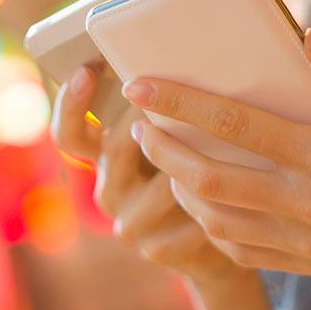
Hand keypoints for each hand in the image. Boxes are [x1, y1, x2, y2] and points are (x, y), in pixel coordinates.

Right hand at [50, 66, 242, 284]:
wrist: (229, 242)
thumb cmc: (207, 172)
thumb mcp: (180, 141)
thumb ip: (169, 113)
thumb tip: (183, 59)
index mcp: (106, 160)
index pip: (70, 135)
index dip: (72, 103)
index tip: (86, 70)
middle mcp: (109, 191)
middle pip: (117, 145)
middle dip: (150, 115)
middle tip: (181, 94)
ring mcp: (130, 224)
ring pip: (165, 178)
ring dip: (199, 160)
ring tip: (233, 145)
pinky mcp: (157, 250)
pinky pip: (191, 214)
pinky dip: (218, 199)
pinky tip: (240, 194)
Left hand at [121, 29, 310, 290]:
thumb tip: (308, 39)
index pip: (236, 125)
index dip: (180, 103)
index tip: (141, 87)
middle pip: (209, 178)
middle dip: (162, 150)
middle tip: (141, 127)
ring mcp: (308, 241)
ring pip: (217, 220)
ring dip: (181, 189)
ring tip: (168, 160)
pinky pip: (242, 251)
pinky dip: (212, 227)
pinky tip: (206, 203)